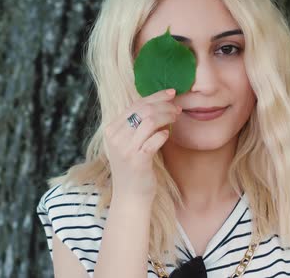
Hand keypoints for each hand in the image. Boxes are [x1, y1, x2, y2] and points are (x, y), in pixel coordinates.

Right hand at [103, 88, 181, 203]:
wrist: (130, 196)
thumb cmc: (134, 168)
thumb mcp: (130, 143)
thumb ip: (137, 125)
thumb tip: (159, 104)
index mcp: (111, 129)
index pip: (135, 105)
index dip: (155, 96)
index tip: (171, 93)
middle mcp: (115, 137)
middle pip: (143, 110)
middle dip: (164, 105)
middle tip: (177, 108)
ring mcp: (125, 149)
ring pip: (150, 121)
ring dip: (167, 116)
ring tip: (176, 117)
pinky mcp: (137, 161)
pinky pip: (154, 140)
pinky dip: (164, 134)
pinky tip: (168, 135)